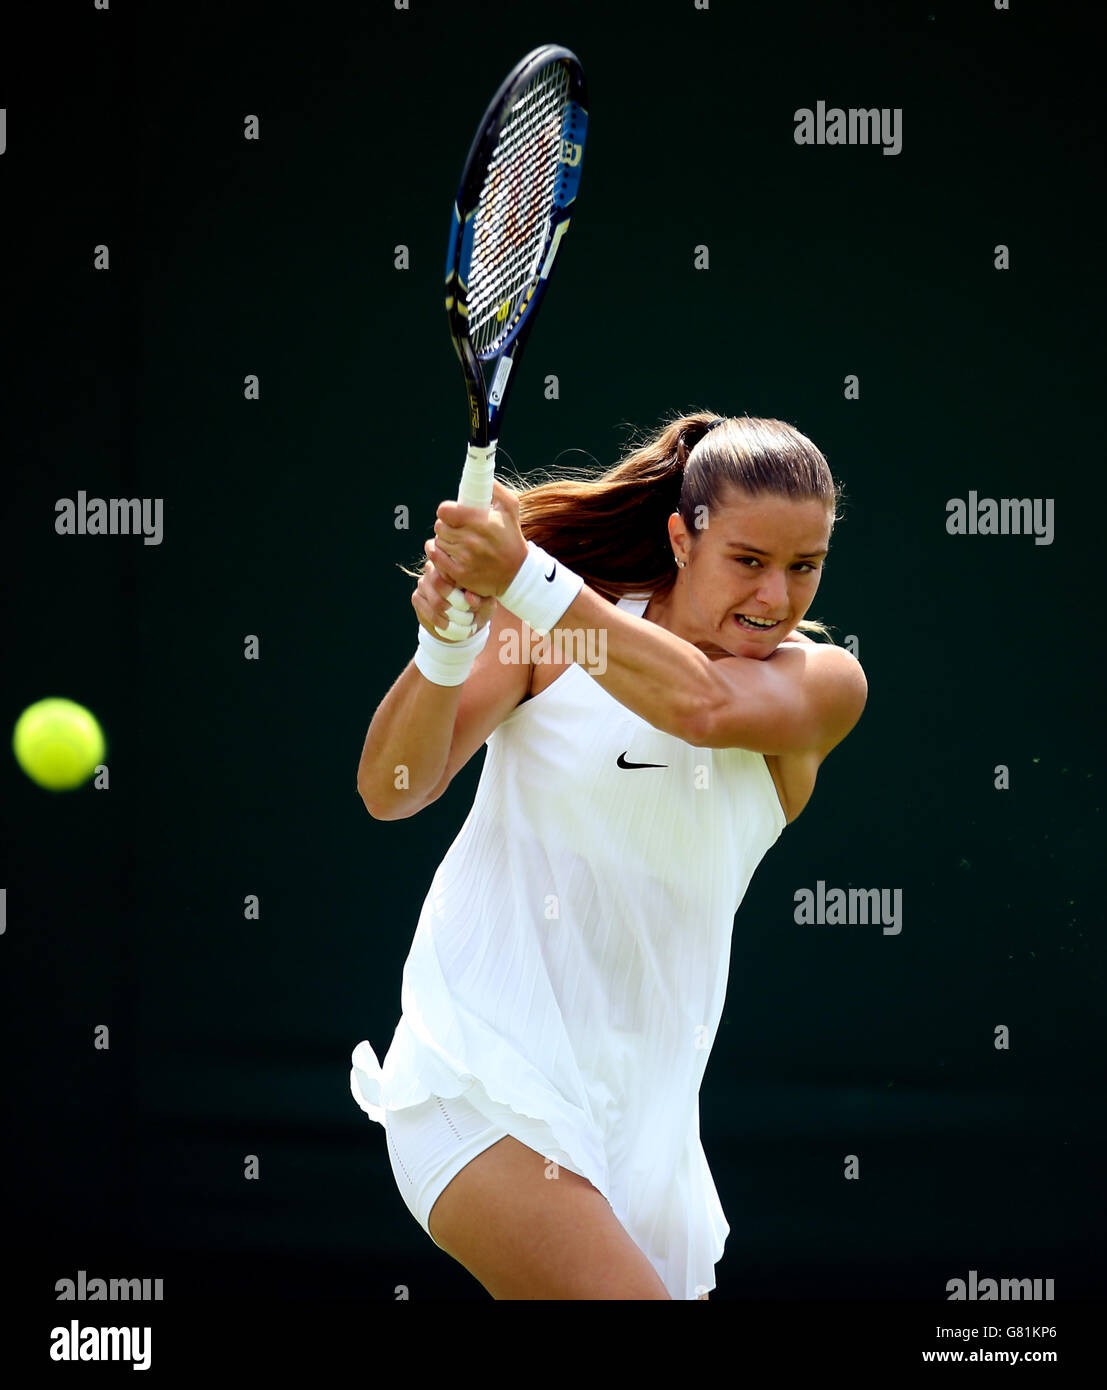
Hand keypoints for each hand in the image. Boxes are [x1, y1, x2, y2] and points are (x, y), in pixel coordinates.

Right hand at [411, 557, 495, 639]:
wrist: (466, 622)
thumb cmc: (480, 605)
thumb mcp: (486, 602)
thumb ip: (482, 599)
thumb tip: (470, 598)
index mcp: (452, 563)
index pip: (451, 568)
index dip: (462, 585)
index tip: (474, 600)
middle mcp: (433, 568)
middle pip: (440, 583)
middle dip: (459, 603)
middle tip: (472, 616)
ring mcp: (423, 583)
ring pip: (436, 602)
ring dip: (455, 618)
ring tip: (468, 625)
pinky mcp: (417, 598)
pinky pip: (431, 615)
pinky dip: (447, 626)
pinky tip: (458, 629)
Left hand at [427, 479, 528, 598]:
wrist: (517, 572)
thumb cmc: (511, 538)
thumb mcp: (510, 509)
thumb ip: (496, 490)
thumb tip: (484, 478)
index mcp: (480, 521)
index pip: (444, 511)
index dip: (447, 511)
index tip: (453, 514)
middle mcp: (471, 540)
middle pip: (439, 526)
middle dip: (446, 525)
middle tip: (456, 528)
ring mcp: (464, 558)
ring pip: (438, 541)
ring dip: (444, 540)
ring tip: (456, 542)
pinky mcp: (459, 574)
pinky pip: (436, 558)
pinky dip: (437, 553)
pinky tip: (444, 551)